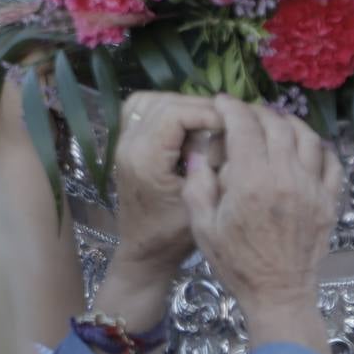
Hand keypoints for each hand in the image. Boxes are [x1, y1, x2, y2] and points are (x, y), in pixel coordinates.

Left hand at [113, 92, 222, 274]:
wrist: (144, 252)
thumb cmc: (174, 235)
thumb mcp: (202, 201)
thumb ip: (211, 162)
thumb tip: (226, 127)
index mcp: (145, 159)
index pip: (175, 114)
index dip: (206, 112)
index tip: (232, 123)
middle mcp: (128, 145)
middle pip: (164, 103)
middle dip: (198, 107)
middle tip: (226, 120)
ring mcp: (121, 143)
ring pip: (149, 101)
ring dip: (180, 104)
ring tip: (207, 120)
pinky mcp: (123, 144)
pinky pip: (139, 110)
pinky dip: (162, 108)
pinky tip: (184, 122)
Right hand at [181, 95, 342, 351]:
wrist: (278, 293)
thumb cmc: (236, 261)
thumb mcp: (202, 225)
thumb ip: (197, 185)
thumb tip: (198, 153)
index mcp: (251, 181)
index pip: (244, 126)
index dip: (231, 107)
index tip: (222, 101)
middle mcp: (285, 177)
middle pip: (276, 125)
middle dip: (257, 111)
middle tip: (244, 112)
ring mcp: (312, 188)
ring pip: (307, 137)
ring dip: (288, 122)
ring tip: (274, 122)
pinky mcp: (329, 201)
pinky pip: (332, 162)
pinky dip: (319, 146)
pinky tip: (306, 145)